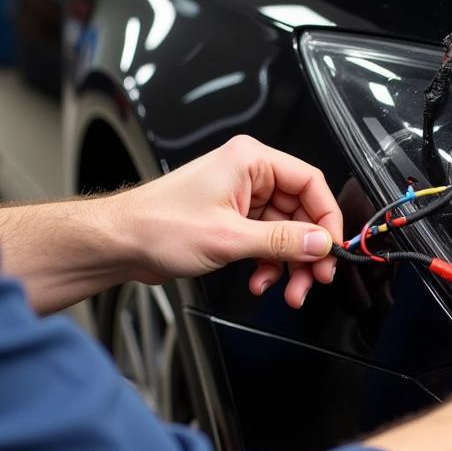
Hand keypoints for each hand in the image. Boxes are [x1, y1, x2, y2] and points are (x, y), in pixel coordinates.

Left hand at [109, 136, 341, 307]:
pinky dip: (269, 264)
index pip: (310, 182)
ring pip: (285, 231)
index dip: (326, 218)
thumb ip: (281, 241)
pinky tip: (261, 281)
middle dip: (307, 249)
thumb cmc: (157, 225)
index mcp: (250, 161)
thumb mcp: (229, 237)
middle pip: (300, 211)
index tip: (332, 248)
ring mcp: (240, 199)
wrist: (120, 242)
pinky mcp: (231, 221)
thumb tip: (320, 243)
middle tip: (314, 278)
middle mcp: (248, 175)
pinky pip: (266, 242)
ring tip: (288, 290)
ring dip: (289, 263)